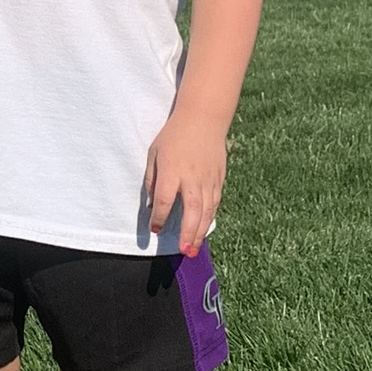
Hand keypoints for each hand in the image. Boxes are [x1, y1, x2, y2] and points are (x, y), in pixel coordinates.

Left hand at [144, 105, 226, 257]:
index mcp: (172, 171)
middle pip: (192, 212)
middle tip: (183, 251)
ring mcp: (208, 179)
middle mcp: (192, 178)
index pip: (165, 201)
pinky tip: (204, 229)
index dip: (160, 218)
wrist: (203, 119)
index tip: (155, 229)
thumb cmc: (174, 136)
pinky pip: (215, 203)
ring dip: (200, 232)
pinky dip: (209, 218)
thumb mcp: (154, 154)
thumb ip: (152, 180)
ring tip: (194, 249)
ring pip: (206, 211)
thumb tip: (153, 205)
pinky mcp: (219, 178)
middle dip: (188, 234)